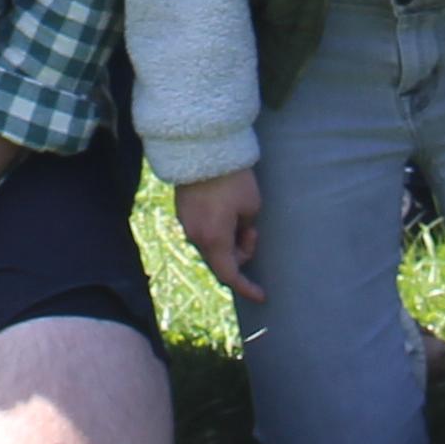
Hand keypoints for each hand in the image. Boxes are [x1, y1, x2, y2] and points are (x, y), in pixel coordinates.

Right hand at [172, 170, 263, 302]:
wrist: (202, 148)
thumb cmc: (232, 178)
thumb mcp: (251, 206)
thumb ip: (246, 228)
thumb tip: (239, 232)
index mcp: (214, 240)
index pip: (230, 276)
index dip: (247, 288)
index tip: (262, 295)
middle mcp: (196, 237)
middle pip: (220, 261)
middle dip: (240, 254)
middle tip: (253, 231)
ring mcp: (185, 224)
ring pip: (211, 246)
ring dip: (229, 241)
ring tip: (242, 217)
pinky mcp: (182, 211)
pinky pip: (202, 231)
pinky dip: (217, 231)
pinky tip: (227, 212)